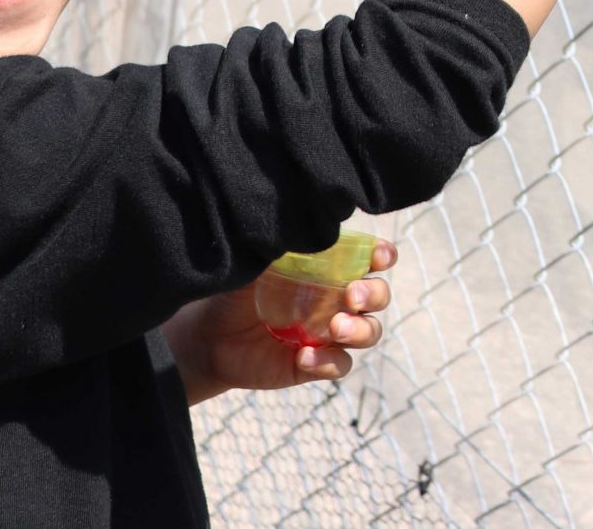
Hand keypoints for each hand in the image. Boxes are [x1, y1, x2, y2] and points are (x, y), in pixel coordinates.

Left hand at [161, 239, 397, 405]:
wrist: (209, 338)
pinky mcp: (315, 364)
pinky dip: (329, 362)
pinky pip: (340, 365)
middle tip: (350, 296)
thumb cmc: (236, 293)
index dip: (383, 256)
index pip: (372, 259)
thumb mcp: (257, 265)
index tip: (378, 258)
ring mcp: (329, 334)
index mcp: (331, 270)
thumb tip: (301, 226)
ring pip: (370, 332)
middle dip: (373, 294)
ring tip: (334, 329)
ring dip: (360, 330)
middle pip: (378, 295)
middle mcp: (337, 301)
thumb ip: (282, 248)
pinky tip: (304, 356)